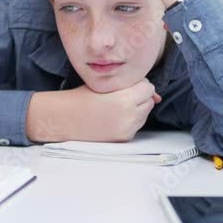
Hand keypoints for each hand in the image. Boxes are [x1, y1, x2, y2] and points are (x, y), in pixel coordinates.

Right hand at [26, 80, 161, 142]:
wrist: (65, 119)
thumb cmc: (82, 98)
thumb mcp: (105, 84)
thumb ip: (131, 85)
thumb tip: (157, 96)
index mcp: (125, 98)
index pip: (148, 87)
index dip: (138, 84)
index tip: (127, 85)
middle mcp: (130, 115)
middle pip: (149, 101)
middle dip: (139, 97)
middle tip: (121, 96)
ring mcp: (128, 129)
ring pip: (145, 114)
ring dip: (137, 109)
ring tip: (116, 107)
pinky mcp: (125, 138)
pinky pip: (137, 125)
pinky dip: (130, 120)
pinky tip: (114, 117)